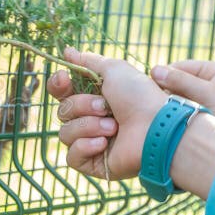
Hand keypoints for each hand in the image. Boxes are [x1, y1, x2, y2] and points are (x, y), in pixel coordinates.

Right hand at [46, 48, 165, 179]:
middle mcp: (90, 120)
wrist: (156, 127)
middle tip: (104, 107)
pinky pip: (72, 156)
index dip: (58, 85)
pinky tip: (104, 143)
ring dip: (88, 126)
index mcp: (93, 98)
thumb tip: (67, 51)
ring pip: (65, 133)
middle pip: (62, 111)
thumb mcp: (114, 69)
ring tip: (113, 127)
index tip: (63, 78)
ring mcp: (91, 142)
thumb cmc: (140, 96)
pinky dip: (85, 146)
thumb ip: (88, 61)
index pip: (61, 93)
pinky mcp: (94, 163)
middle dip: (81, 106)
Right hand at [150, 60, 214, 127]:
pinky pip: (181, 107)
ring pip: (177, 95)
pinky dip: (175, 112)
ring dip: (170, 104)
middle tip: (162, 106)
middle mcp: (211, 81)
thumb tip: (154, 70)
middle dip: (168, 93)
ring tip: (168, 115)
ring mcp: (205, 97)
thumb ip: (180, 80)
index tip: (153, 92)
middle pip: (177, 81)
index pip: (179, 67)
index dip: (164, 78)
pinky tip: (173, 120)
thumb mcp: (204, 94)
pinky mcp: (201, 111)